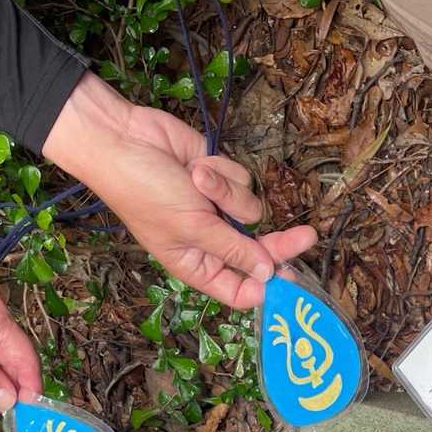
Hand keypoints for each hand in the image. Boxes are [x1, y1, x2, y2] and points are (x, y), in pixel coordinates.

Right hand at [46, 75, 317, 308]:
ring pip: (251, 209)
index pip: (239, 290)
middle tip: (308, 236)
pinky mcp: (220, 179)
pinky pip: (242, 180)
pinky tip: (197, 165)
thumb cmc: (146, 192)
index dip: (265, 288)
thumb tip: (267, 274)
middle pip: (258, 251)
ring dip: (228, 192)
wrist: (123, 140)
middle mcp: (210, 242)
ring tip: (197, 180)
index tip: (292, 280)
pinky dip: (222, 171)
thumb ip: (233, 250)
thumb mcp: (192, 227)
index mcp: (197, 266)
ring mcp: (216, 209)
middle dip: (279, 242)